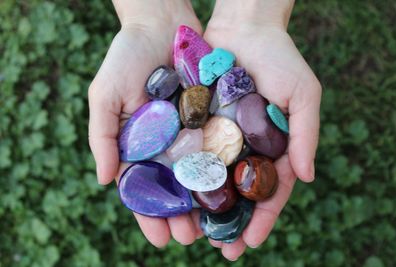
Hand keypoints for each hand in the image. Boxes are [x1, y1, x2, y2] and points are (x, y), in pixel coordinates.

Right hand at [88, 0, 202, 246]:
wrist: (161, 22)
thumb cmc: (126, 57)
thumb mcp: (104, 96)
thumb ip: (101, 137)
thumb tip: (104, 181)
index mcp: (137, 145)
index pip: (142, 189)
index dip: (149, 215)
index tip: (160, 239)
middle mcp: (164, 144)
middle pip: (173, 188)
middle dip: (181, 216)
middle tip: (191, 238)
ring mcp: (189, 132)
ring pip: (198, 175)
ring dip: (204, 202)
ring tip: (213, 226)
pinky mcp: (211, 117)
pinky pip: (218, 147)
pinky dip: (224, 170)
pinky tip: (231, 190)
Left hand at [203, 0, 321, 259]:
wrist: (244, 26)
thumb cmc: (280, 58)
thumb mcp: (304, 94)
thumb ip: (306, 135)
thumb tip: (305, 178)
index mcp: (271, 146)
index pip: (269, 189)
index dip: (263, 217)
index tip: (251, 241)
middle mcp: (244, 147)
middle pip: (237, 192)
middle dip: (230, 222)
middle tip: (221, 250)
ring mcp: (219, 136)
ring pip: (210, 179)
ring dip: (204, 207)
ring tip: (194, 234)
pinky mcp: (197, 123)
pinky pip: (189, 152)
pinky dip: (183, 175)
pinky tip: (176, 196)